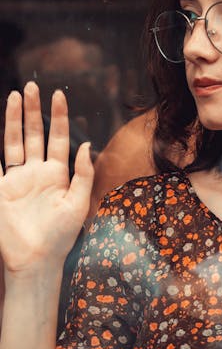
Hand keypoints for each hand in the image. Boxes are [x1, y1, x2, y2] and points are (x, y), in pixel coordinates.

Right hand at [0, 82, 93, 276]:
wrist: (35, 262)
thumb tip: (87, 145)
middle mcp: (36, 173)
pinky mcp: (0, 191)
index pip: (57, 138)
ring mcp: (16, 180)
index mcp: (57, 174)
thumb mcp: (78, 204)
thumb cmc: (61, 237)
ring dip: (14, 121)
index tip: (59, 94)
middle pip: (34, 134)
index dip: (59, 116)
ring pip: (14, 142)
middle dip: (33, 111)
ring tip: (15, 96)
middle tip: (32, 86)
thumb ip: (83, 174)